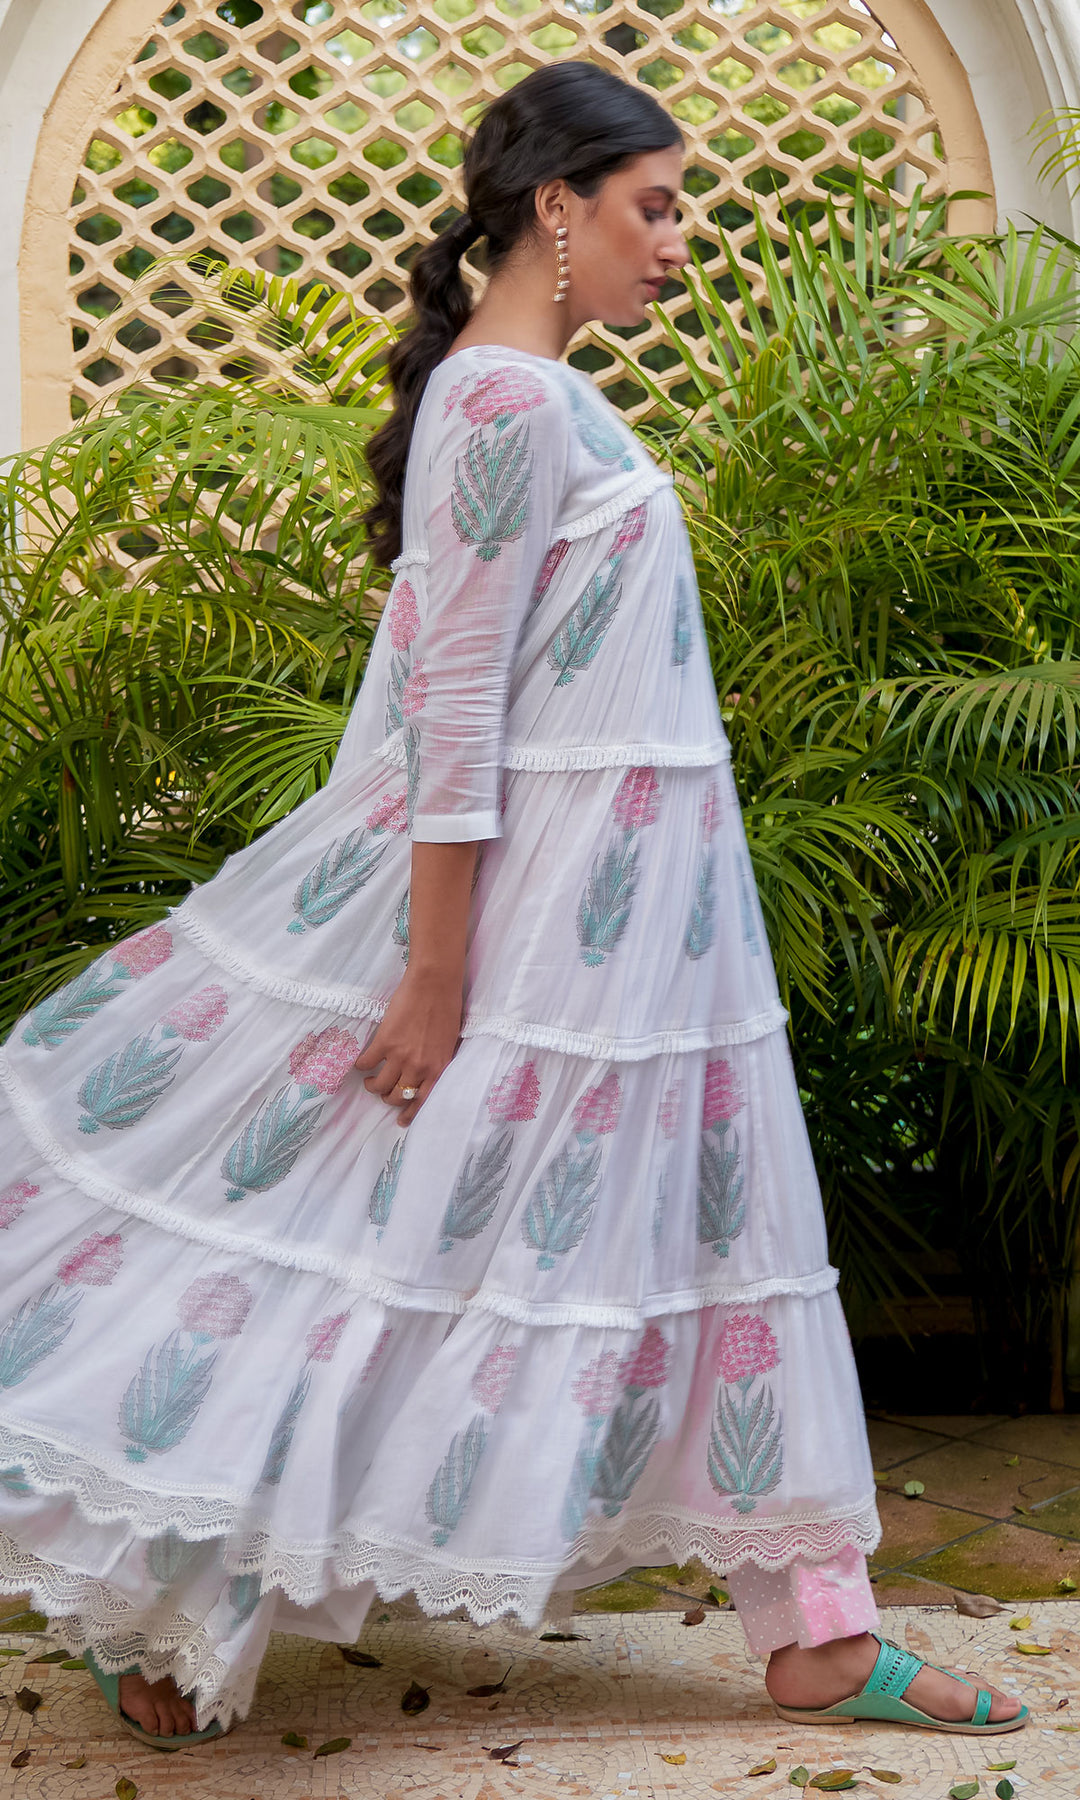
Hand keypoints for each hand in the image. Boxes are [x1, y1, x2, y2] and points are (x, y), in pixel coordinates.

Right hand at [354, 967, 463, 1123]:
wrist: (434, 983)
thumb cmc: (447, 1007)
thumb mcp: (450, 1041)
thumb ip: (438, 1060)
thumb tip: (426, 1073)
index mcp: (438, 1067)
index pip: (423, 1101)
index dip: (410, 1114)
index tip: (401, 1121)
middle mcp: (420, 1067)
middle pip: (398, 1096)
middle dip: (389, 1098)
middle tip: (384, 1091)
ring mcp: (401, 1055)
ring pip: (380, 1085)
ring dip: (373, 1086)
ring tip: (370, 1081)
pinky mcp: (385, 1042)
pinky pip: (366, 1063)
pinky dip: (361, 1066)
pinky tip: (361, 1064)